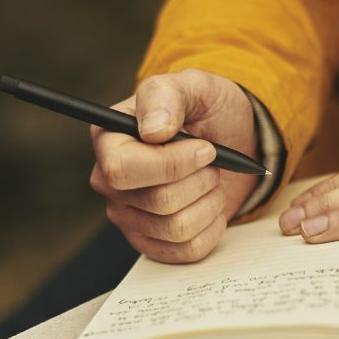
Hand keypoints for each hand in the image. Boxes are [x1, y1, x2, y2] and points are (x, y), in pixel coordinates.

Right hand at [90, 69, 258, 262]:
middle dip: (200, 180)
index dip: (171, 164)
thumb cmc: (205, 110)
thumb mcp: (193, 87)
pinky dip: (212, 227)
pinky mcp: (151, 242)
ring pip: (177, 228)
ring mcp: (128, 216)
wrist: (231, 140)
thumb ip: (167, 96)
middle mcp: (110, 182)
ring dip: (210, 202)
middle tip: (211, 161)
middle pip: (158, 202)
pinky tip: (210, 204)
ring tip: (211, 180)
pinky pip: (188, 251)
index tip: (205, 148)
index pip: (122, 170)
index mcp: (108, 139)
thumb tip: (153, 130)